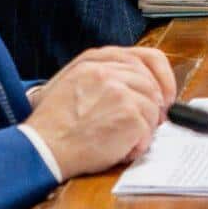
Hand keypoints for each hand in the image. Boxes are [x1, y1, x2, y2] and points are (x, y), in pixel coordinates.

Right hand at [26, 47, 174, 177]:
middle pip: (150, 85)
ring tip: (122, 141)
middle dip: (153, 107)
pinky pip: (148, 130)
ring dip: (144, 128)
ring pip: (152, 108)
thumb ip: (102, 75)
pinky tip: (120, 150)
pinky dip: (138, 145)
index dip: (161, 77)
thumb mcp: (70, 82)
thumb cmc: (53, 123)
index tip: (164, 93)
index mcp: (94, 61)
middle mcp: (108, 72)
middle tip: (146, 124)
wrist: (43, 147)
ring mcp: (121, 92)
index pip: (145, 58)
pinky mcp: (129, 114)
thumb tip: (139, 82)